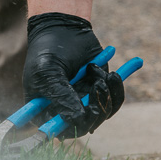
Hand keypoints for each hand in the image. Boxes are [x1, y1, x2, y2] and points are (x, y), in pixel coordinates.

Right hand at [23, 13, 124, 136]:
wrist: (66, 28)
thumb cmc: (48, 50)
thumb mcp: (48, 72)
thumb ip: (61, 96)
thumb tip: (78, 118)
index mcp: (45, 110)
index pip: (59, 131)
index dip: (74, 127)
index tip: (85, 112)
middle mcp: (65, 109)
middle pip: (85, 125)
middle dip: (95, 107)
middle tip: (97, 85)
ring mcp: (84, 102)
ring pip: (103, 114)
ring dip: (105, 92)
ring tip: (96, 70)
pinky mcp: (100, 92)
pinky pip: (114, 101)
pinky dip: (115, 88)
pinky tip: (111, 73)